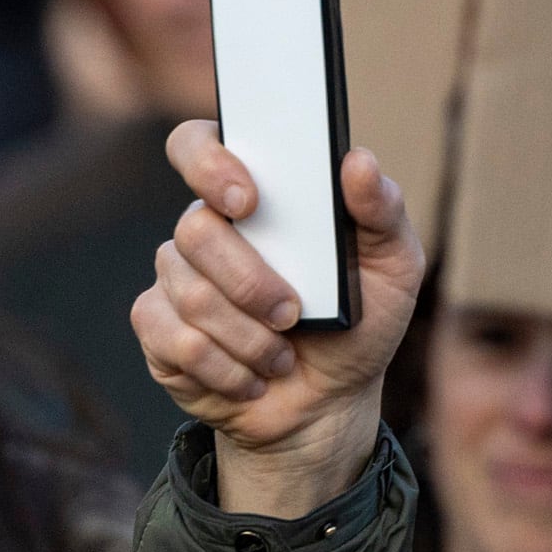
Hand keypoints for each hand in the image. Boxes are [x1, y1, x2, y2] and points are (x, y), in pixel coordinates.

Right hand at [130, 120, 424, 523]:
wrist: (328, 405)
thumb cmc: (358, 322)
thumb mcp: (393, 268)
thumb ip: (382, 211)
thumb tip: (359, 161)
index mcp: (253, 195)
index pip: (198, 145)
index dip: (209, 164)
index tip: (247, 201)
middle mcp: (205, 229)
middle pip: (194, 230)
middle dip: (249, 282)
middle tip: (292, 313)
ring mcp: (175, 279)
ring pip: (191, 294)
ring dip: (250, 338)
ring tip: (281, 357)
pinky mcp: (158, 332)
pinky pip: (177, 342)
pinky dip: (227, 370)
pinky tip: (252, 379)